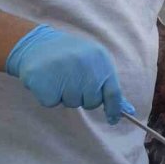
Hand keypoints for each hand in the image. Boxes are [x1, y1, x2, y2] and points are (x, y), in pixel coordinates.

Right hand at [5, 24, 134, 124]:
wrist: (36, 43)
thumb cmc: (69, 56)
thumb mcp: (94, 62)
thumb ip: (108, 85)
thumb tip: (128, 111)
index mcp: (101, 59)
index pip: (113, 92)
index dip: (114, 109)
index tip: (113, 119)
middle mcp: (86, 65)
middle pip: (92, 102)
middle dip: (83, 97)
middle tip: (72, 81)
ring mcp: (65, 73)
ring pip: (72, 103)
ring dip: (65, 96)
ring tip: (59, 77)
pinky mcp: (46, 82)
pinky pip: (52, 103)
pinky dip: (48, 96)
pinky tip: (47, 80)